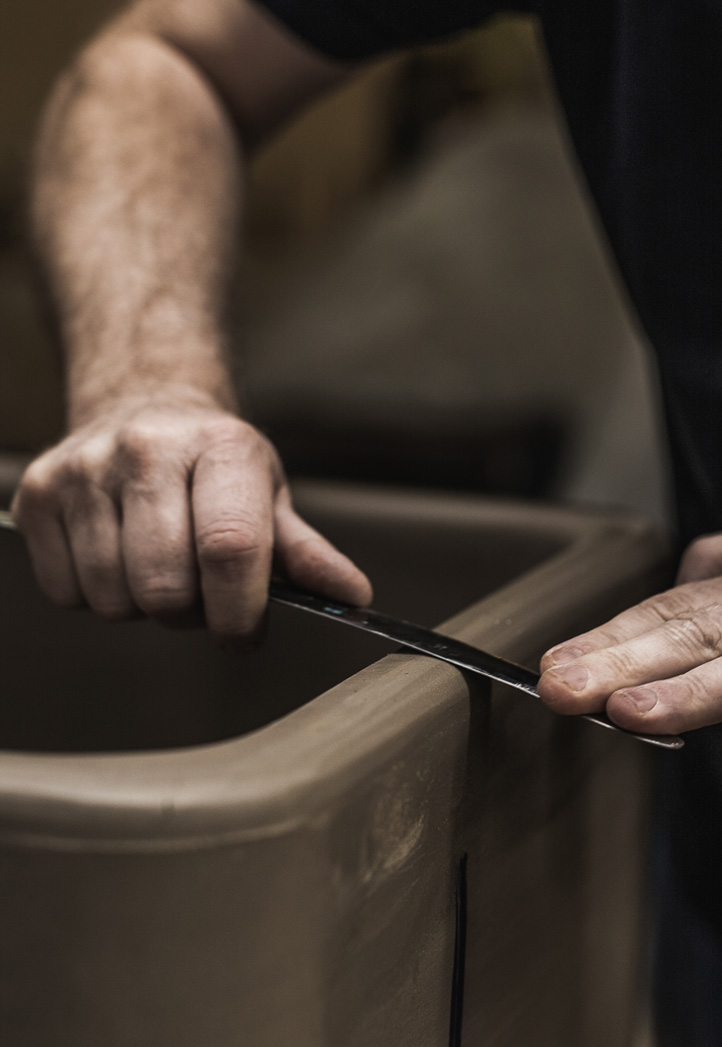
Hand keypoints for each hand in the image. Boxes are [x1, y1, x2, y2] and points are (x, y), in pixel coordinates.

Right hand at [12, 400, 371, 643]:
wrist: (145, 407)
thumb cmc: (215, 467)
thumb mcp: (269, 497)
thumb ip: (306, 554)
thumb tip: (354, 597)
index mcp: (222, 449)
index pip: (230, 550)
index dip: (239, 612)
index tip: (243, 635)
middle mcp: (147, 450)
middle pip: (166, 587)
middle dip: (191, 614)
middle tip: (201, 594)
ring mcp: (85, 469)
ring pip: (114, 599)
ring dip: (143, 606)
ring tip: (160, 568)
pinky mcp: (38, 493)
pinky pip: (66, 593)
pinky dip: (96, 596)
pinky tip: (117, 558)